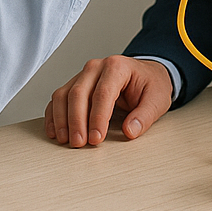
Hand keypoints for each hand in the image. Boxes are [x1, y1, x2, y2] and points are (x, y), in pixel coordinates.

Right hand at [45, 56, 173, 147]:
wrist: (146, 74)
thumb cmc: (150, 85)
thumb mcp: (157, 99)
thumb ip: (144, 116)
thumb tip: (130, 131)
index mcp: (117, 67)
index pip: (103, 93)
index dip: (97, 117)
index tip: (96, 138)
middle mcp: (96, 67)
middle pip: (79, 93)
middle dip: (77, 121)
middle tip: (79, 143)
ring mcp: (83, 75)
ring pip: (64, 95)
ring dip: (62, 119)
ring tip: (66, 140)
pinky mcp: (75, 84)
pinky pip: (58, 98)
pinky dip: (54, 115)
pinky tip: (55, 131)